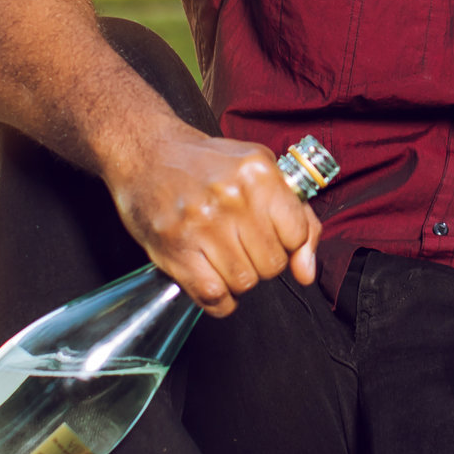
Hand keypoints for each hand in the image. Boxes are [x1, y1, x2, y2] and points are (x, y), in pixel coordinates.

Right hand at [106, 127, 322, 314]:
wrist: (146, 154)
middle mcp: (233, 197)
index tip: (272, 238)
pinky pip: (214, 296)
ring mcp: (203, 225)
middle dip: (261, 262)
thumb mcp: (259, 171)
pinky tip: (211, 279)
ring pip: (244, 282)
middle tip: (241, 245)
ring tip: (222, 257)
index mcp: (258, 173)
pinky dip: (218, 299)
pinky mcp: (176, 249)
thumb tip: (307, 272)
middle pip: (272, 264)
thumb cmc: (204, 164)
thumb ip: (296, 216)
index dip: (288, 244)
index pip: (297, 235)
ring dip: (237, 279)